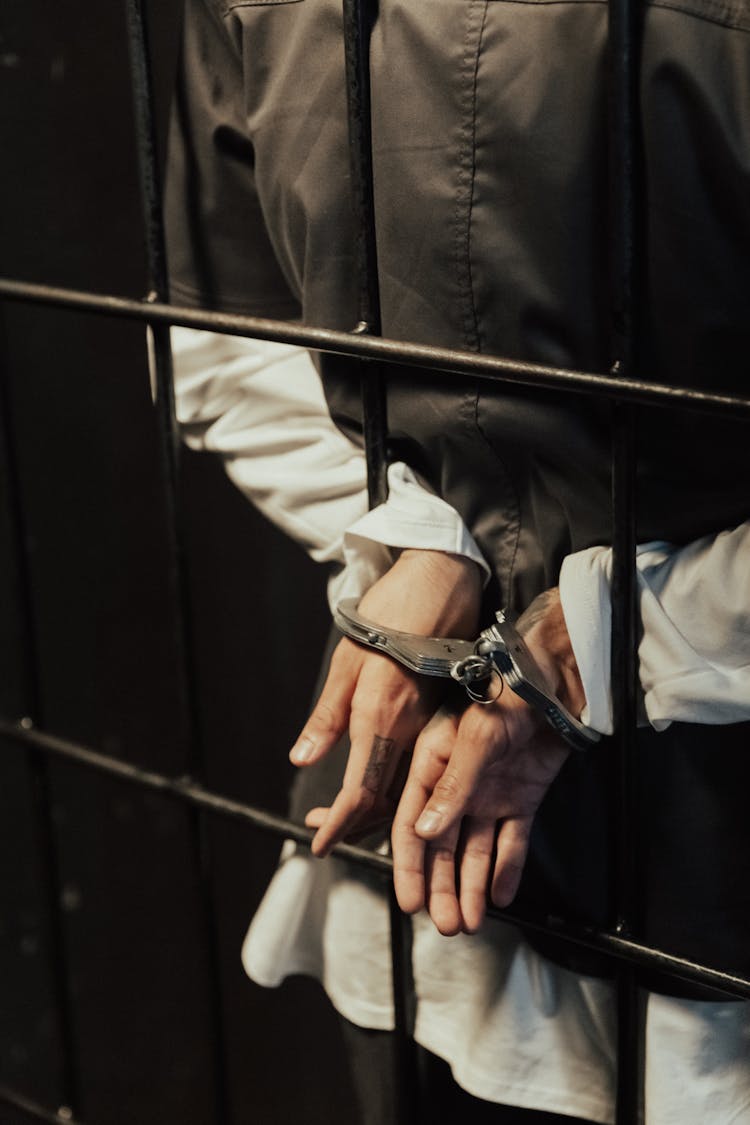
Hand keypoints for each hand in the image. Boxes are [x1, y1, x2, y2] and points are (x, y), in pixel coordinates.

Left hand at [290, 549, 482, 855]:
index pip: (360, 792)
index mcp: (381, 716)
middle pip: (387, 799)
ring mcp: (435, 723)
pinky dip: (403, 787)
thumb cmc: (389, 615)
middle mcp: (412, 728)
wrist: (440, 582)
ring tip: (350, 820)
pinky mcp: (448, 714)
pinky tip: (387, 788)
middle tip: (326, 833)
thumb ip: (328, 716)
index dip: (339, 824)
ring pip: (408, 787)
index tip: (320, 843)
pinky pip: (425, 766)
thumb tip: (303, 759)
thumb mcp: (346, 661)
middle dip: (355, 826)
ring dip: (379, 811)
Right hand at [391, 588, 584, 934]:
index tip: (409, 900)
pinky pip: (512, 840)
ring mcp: (490, 791)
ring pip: (474, 849)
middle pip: (441, 846)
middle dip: (441, 886)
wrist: (558, 677)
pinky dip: (506, 868)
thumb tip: (424, 830)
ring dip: (469, 885)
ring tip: (468, 923)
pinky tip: (501, 896)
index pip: (411, 823)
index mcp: (432, 763)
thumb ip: (452, 784)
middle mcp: (457, 782)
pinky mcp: (523, 795)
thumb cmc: (508, 690)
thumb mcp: (475, 736)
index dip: (408, 864)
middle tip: (444, 925)